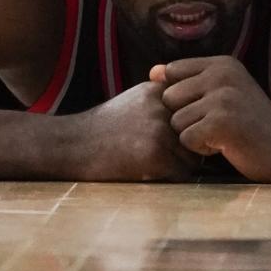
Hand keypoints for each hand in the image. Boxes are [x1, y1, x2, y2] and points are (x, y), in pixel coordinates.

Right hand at [71, 81, 199, 181]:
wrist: (72, 145)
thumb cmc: (104, 129)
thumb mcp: (134, 101)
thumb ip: (163, 103)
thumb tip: (198, 114)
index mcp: (159, 91)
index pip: (194, 113)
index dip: (187, 130)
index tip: (171, 139)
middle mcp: (164, 106)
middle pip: (197, 135)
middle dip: (186, 149)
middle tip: (161, 156)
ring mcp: (160, 129)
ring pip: (192, 156)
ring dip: (179, 165)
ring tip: (153, 165)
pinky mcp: (155, 154)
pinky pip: (182, 173)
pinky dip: (170, 178)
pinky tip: (147, 173)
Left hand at [151, 57, 270, 181]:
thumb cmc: (252, 126)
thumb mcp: (224, 94)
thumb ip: (190, 82)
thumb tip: (152, 73)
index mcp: (222, 63)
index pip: (172, 73)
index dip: (181, 99)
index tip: (208, 109)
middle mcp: (222, 74)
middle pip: (168, 99)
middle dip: (186, 119)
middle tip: (216, 126)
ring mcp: (222, 97)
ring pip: (176, 122)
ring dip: (195, 136)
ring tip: (223, 136)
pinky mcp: (221, 122)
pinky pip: (186, 139)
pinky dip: (202, 150)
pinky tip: (225, 146)